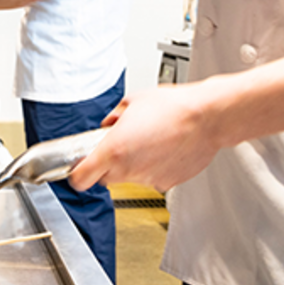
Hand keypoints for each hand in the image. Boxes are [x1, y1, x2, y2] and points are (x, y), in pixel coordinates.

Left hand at [68, 81, 221, 192]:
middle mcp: (128, 169)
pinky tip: (163, 149)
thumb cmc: (174, 107)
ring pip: (129, 178)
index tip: (79, 167)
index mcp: (114, 150)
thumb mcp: (132, 101)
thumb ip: (113, 117)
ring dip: (132, 164)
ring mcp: (148, 179)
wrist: (207, 118)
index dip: (76, 174)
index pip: (80, 179)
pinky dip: (153, 168)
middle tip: (120, 146)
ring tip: (149, 142)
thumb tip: (108, 124)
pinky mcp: (166, 183)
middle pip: (103, 179)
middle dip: (106, 165)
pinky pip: (151, 178)